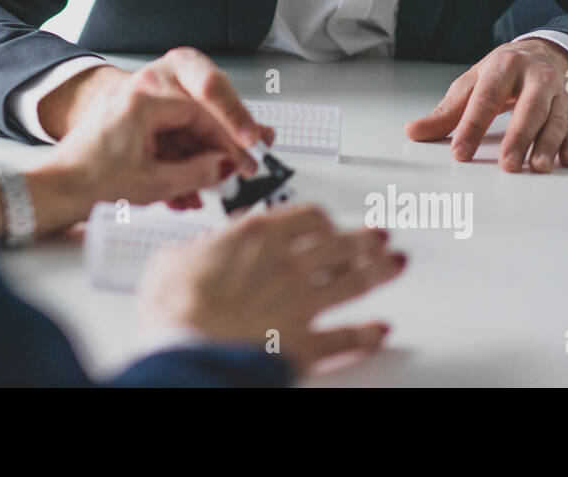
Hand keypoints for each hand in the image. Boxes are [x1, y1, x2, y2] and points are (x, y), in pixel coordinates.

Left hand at [39, 48, 275, 209]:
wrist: (58, 189)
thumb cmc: (90, 182)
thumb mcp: (154, 183)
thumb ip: (198, 172)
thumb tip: (227, 167)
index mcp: (145, 97)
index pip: (203, 110)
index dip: (229, 138)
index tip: (246, 158)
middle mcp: (143, 91)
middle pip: (200, 110)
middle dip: (223, 142)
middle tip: (246, 163)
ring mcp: (139, 105)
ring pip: (188, 125)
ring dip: (205, 156)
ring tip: (224, 181)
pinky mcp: (136, 122)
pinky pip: (171, 135)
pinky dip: (184, 159)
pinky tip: (194, 188)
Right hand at [137, 204, 404, 375]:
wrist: (187, 350)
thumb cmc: (175, 308)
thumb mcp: (171, 261)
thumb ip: (196, 250)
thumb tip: (197, 251)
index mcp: (255, 237)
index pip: (305, 216)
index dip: (323, 219)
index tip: (329, 222)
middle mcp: (286, 264)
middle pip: (340, 246)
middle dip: (364, 240)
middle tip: (380, 237)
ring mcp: (301, 304)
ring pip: (354, 282)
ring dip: (379, 272)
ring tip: (396, 265)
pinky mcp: (306, 344)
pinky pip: (347, 338)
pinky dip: (368, 334)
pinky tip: (381, 330)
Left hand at [404, 38, 567, 172]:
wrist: (546, 52)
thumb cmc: (503, 72)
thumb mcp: (472, 83)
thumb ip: (446, 111)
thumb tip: (413, 132)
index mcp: (503, 68)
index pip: (485, 99)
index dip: (472, 126)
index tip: (460, 152)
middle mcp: (534, 77)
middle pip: (528, 108)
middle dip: (518, 137)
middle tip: (507, 165)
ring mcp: (556, 93)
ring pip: (554, 120)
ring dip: (547, 145)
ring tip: (537, 167)